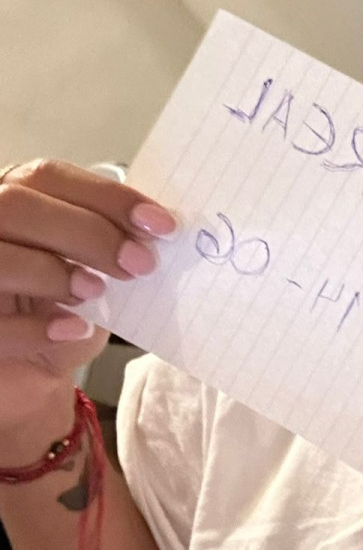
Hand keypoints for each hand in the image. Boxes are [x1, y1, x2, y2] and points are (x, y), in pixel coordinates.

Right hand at [0, 158, 176, 433]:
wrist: (32, 373)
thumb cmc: (63, 310)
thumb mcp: (94, 268)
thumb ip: (114, 239)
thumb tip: (159, 227)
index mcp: (14, 199)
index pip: (48, 176)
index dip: (107, 196)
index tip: (161, 224)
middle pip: (17, 206)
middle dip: (87, 232)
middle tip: (138, 264)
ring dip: (55, 271)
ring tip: (97, 293)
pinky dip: (35, 328)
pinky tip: (72, 329)